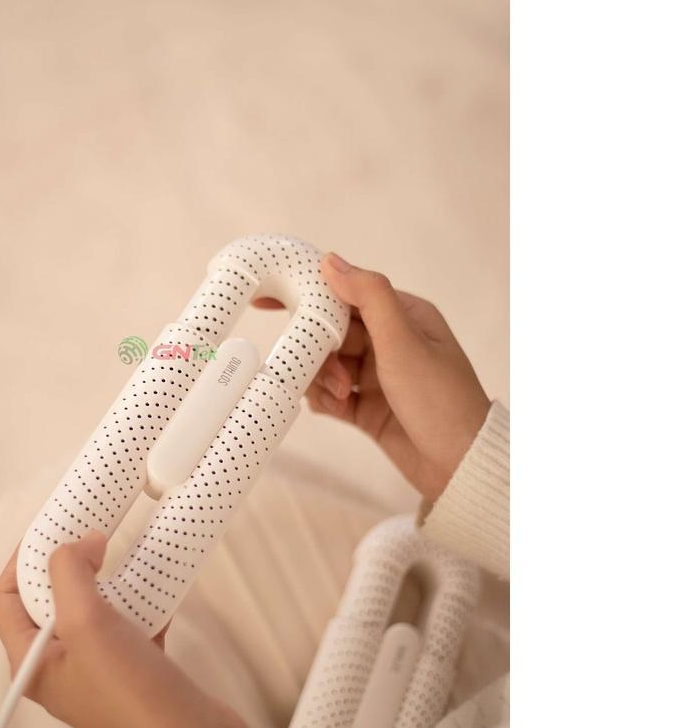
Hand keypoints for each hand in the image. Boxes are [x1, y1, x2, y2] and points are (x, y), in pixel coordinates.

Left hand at [0, 531, 252, 727]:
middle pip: (51, 598)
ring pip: (93, 606)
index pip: (7, 598)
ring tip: (120, 549)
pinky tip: (157, 580)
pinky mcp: (135, 668)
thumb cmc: (131, 694)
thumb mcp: (86, 623)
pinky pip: (130, 620)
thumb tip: (80, 542)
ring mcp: (99, 668)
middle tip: (89, 530)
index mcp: (32, 663)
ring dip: (107, 576)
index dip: (22, 558)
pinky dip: (142, 598)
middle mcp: (60, 666)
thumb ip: (70, 572)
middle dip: (68, 560)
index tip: (52, 527)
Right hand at [258, 253, 490, 500]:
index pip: (347, 293)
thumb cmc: (441, 398)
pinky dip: (326, 400)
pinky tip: (336, 407)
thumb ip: (368, 296)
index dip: (309, 294)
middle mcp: (391, 342)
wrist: (460, 466)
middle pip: (331, 331)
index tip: (267, 298)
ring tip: (343, 395)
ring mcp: (378, 376)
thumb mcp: (403, 341)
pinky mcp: (368, 408)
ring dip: (325, 378)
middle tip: (327, 369)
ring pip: (327, 364)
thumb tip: (330, 260)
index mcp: (405, 316)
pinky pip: (330, 395)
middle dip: (320, 349)